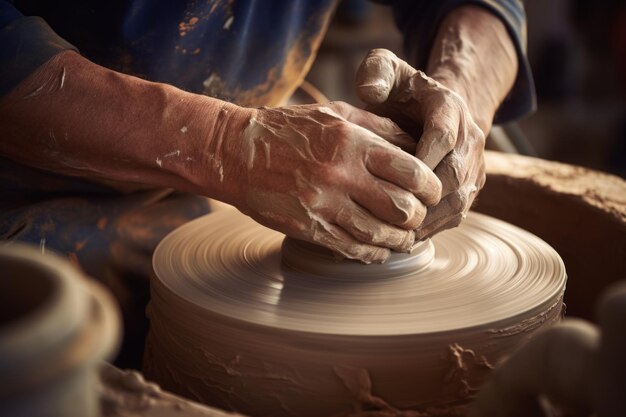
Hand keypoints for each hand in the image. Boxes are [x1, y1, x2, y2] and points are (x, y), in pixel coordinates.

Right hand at [221, 101, 441, 262]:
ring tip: (404, 238)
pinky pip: (351, 249)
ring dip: (399, 241)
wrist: (236, 152)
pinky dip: (372, 254)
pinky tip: (380, 251)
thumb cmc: (288, 130)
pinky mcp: (308, 227)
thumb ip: (378, 127)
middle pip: (402, 208)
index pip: (413, 172)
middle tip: (417, 216)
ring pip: (379, 234)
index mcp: (353, 143)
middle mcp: (341, 175)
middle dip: (418, 216)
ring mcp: (323, 204)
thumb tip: (415, 144)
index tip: (431, 192)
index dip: (431, 187)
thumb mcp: (335, 114)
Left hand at [356, 49, 485, 239]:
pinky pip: (456, 214)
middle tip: (386, 215)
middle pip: (454, 175)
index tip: (390, 179)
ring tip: (393, 234)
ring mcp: (474, 166)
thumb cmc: (404, 91)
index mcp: (450, 107)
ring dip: (428, 220)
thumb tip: (370, 92)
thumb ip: (377, 72)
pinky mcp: (470, 187)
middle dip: (421, 198)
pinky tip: (403, 238)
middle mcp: (470, 138)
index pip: (442, 137)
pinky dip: (432, 228)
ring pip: (458, 201)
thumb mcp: (388, 70)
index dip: (420, 161)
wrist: (434, 107)